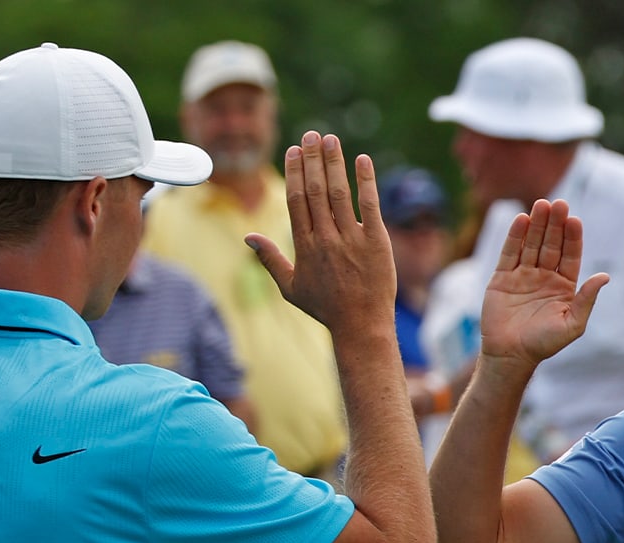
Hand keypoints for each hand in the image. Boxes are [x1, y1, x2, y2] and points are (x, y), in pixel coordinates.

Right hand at [248, 131, 394, 337]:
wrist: (361, 326)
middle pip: (316, 190)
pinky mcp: (376, 242)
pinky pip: (369, 206)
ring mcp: (351, 240)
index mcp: (304, 246)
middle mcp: (325, 239)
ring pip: (340, 193)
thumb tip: (247, 237)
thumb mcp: (290, 287)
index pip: (296, 200)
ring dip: (335, 163)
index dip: (295, 172)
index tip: (294, 150)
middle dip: (312, 159)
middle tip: (312, 134)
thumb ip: (269, 259)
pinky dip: (366, 182)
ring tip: (332, 139)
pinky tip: (362, 160)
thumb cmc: (325, 308)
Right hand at [479, 199, 607, 370]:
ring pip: (531, 244)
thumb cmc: (544, 344)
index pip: (570, 255)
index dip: (572, 237)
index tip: (574, 219)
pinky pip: (510, 253)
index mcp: (564, 286)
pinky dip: (515, 236)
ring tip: (540, 204)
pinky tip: (521, 219)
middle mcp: (545, 277)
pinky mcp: (502, 278)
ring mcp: (523, 275)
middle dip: (555, 224)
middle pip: (551, 244)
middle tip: (558, 203)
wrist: (510, 355)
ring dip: (536, 224)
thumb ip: (587, 299)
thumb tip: (604, 276)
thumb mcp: (572, 324)